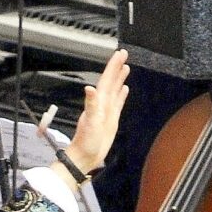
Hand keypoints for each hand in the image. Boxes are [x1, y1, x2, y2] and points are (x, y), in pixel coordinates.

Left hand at [49, 49, 131, 177]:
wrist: (85, 157)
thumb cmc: (86, 141)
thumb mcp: (90, 122)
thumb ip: (91, 104)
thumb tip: (90, 88)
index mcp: (98, 102)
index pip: (107, 79)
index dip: (113, 66)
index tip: (119, 54)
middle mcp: (102, 104)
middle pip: (111, 81)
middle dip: (117, 67)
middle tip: (123, 54)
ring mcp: (107, 111)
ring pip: (115, 90)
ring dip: (119, 79)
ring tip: (125, 67)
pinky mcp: (111, 119)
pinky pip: (118, 103)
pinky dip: (121, 95)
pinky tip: (124, 90)